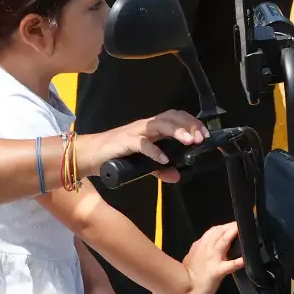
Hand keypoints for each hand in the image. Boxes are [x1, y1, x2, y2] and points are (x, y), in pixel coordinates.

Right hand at [75, 111, 207, 181]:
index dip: (192, 123)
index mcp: (151, 129)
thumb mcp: (141, 164)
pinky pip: (141, 143)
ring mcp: (134, 132)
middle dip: (189, 125)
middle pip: (171, 117)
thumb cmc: (114, 155)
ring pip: (159, 124)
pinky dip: (154, 150)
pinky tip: (163, 159)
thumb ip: (159, 169)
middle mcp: (144, 126)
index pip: (175, 118)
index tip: (204, 135)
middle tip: (200, 139)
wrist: (88, 155)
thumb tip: (177, 176)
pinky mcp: (124, 142)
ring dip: (176, 131)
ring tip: (189, 141)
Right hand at [179, 223, 244, 293]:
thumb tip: (207, 244)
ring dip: (233, 234)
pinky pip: (230, 265)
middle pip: (219, 232)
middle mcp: (207, 248)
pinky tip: (245, 259)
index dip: (224, 226)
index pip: (213, 231)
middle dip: (230, 226)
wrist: (185, 286)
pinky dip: (238, 261)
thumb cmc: (189, 273)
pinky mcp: (218, 270)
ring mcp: (213, 258)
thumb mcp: (192, 255)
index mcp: (201, 245)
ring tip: (243, 230)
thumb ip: (200, 248)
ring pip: (224, 241)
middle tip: (241, 223)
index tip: (232, 224)